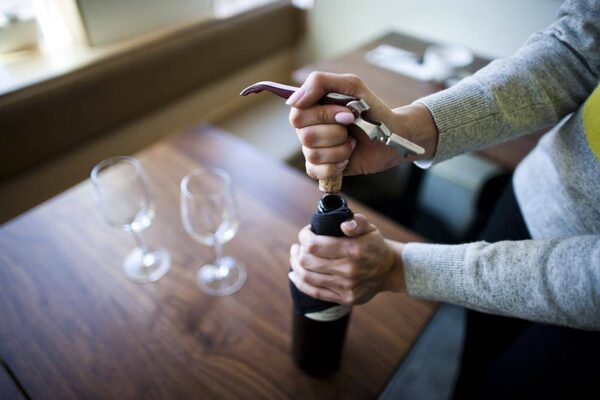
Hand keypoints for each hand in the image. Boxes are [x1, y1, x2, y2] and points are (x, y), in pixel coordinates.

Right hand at [287, 71, 437, 179]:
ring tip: (352, 143)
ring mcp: (314, 150)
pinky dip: (336, 166)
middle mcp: (308, 129)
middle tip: (352, 128)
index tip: (348, 114)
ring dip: (341, 149)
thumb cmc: (372, 110)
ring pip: (314, 155)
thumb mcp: (351, 85)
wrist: (392, 136)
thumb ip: (319, 82)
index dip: (323, 116)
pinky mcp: (321, 169)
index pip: (297, 114)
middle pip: (306, 136)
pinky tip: (347, 158)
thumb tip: (293, 101)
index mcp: (310, 108)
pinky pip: (316, 172)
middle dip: (336, 133)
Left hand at [288, 213, 405, 304]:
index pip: (314, 245)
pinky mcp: (344, 298)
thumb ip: (357, 222)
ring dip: (295, 265)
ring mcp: (346, 286)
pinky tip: (294, 274)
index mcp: (353, 250)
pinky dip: (299, 283)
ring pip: (307, 277)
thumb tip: (344, 225)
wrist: (390, 270)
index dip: (304, 236)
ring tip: (295, 256)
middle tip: (299, 245)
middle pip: (307, 261)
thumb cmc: (375, 245)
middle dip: (298, 251)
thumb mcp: (369, 228)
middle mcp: (348, 270)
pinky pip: (314, 292)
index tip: (306, 233)